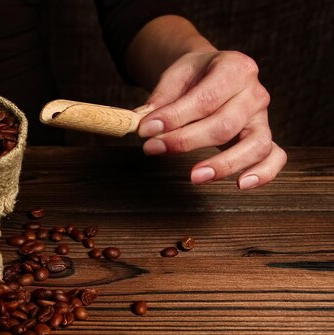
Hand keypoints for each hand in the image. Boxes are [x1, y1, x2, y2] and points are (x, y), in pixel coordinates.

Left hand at [137, 50, 286, 189]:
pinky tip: (240, 184)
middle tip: (152, 149)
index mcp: (235, 68)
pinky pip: (275, 157)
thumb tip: (143, 123)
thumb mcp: (175, 76)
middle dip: (185, 141)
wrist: (212, 74)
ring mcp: (263, 118)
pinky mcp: (264, 137)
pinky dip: (263, 173)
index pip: (206, 99)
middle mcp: (255, 93)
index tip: (146, 130)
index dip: (175, 117)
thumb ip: (160, 99)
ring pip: (255, 145)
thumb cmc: (194, 77)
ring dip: (224, 164)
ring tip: (194, 177)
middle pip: (225, 125)